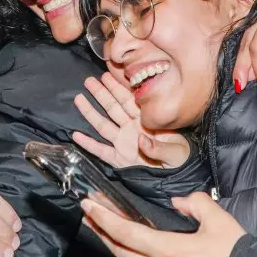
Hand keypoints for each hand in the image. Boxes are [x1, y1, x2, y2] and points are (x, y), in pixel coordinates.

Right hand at [72, 73, 189, 168]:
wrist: (175, 179)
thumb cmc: (180, 160)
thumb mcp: (176, 152)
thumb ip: (160, 147)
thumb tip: (141, 140)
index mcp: (146, 123)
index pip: (129, 102)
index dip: (118, 89)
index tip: (107, 76)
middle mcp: (131, 130)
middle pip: (113, 109)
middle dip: (101, 94)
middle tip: (89, 80)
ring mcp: (123, 144)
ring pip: (103, 125)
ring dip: (91, 112)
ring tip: (79, 98)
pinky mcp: (119, 160)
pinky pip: (101, 151)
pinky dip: (88, 144)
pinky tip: (76, 135)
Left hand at [81, 192, 244, 256]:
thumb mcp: (219, 220)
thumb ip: (196, 203)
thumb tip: (180, 202)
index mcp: (167, 250)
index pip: (124, 231)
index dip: (103, 218)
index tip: (87, 205)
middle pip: (120, 253)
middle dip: (104, 234)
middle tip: (93, 219)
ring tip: (121, 249)